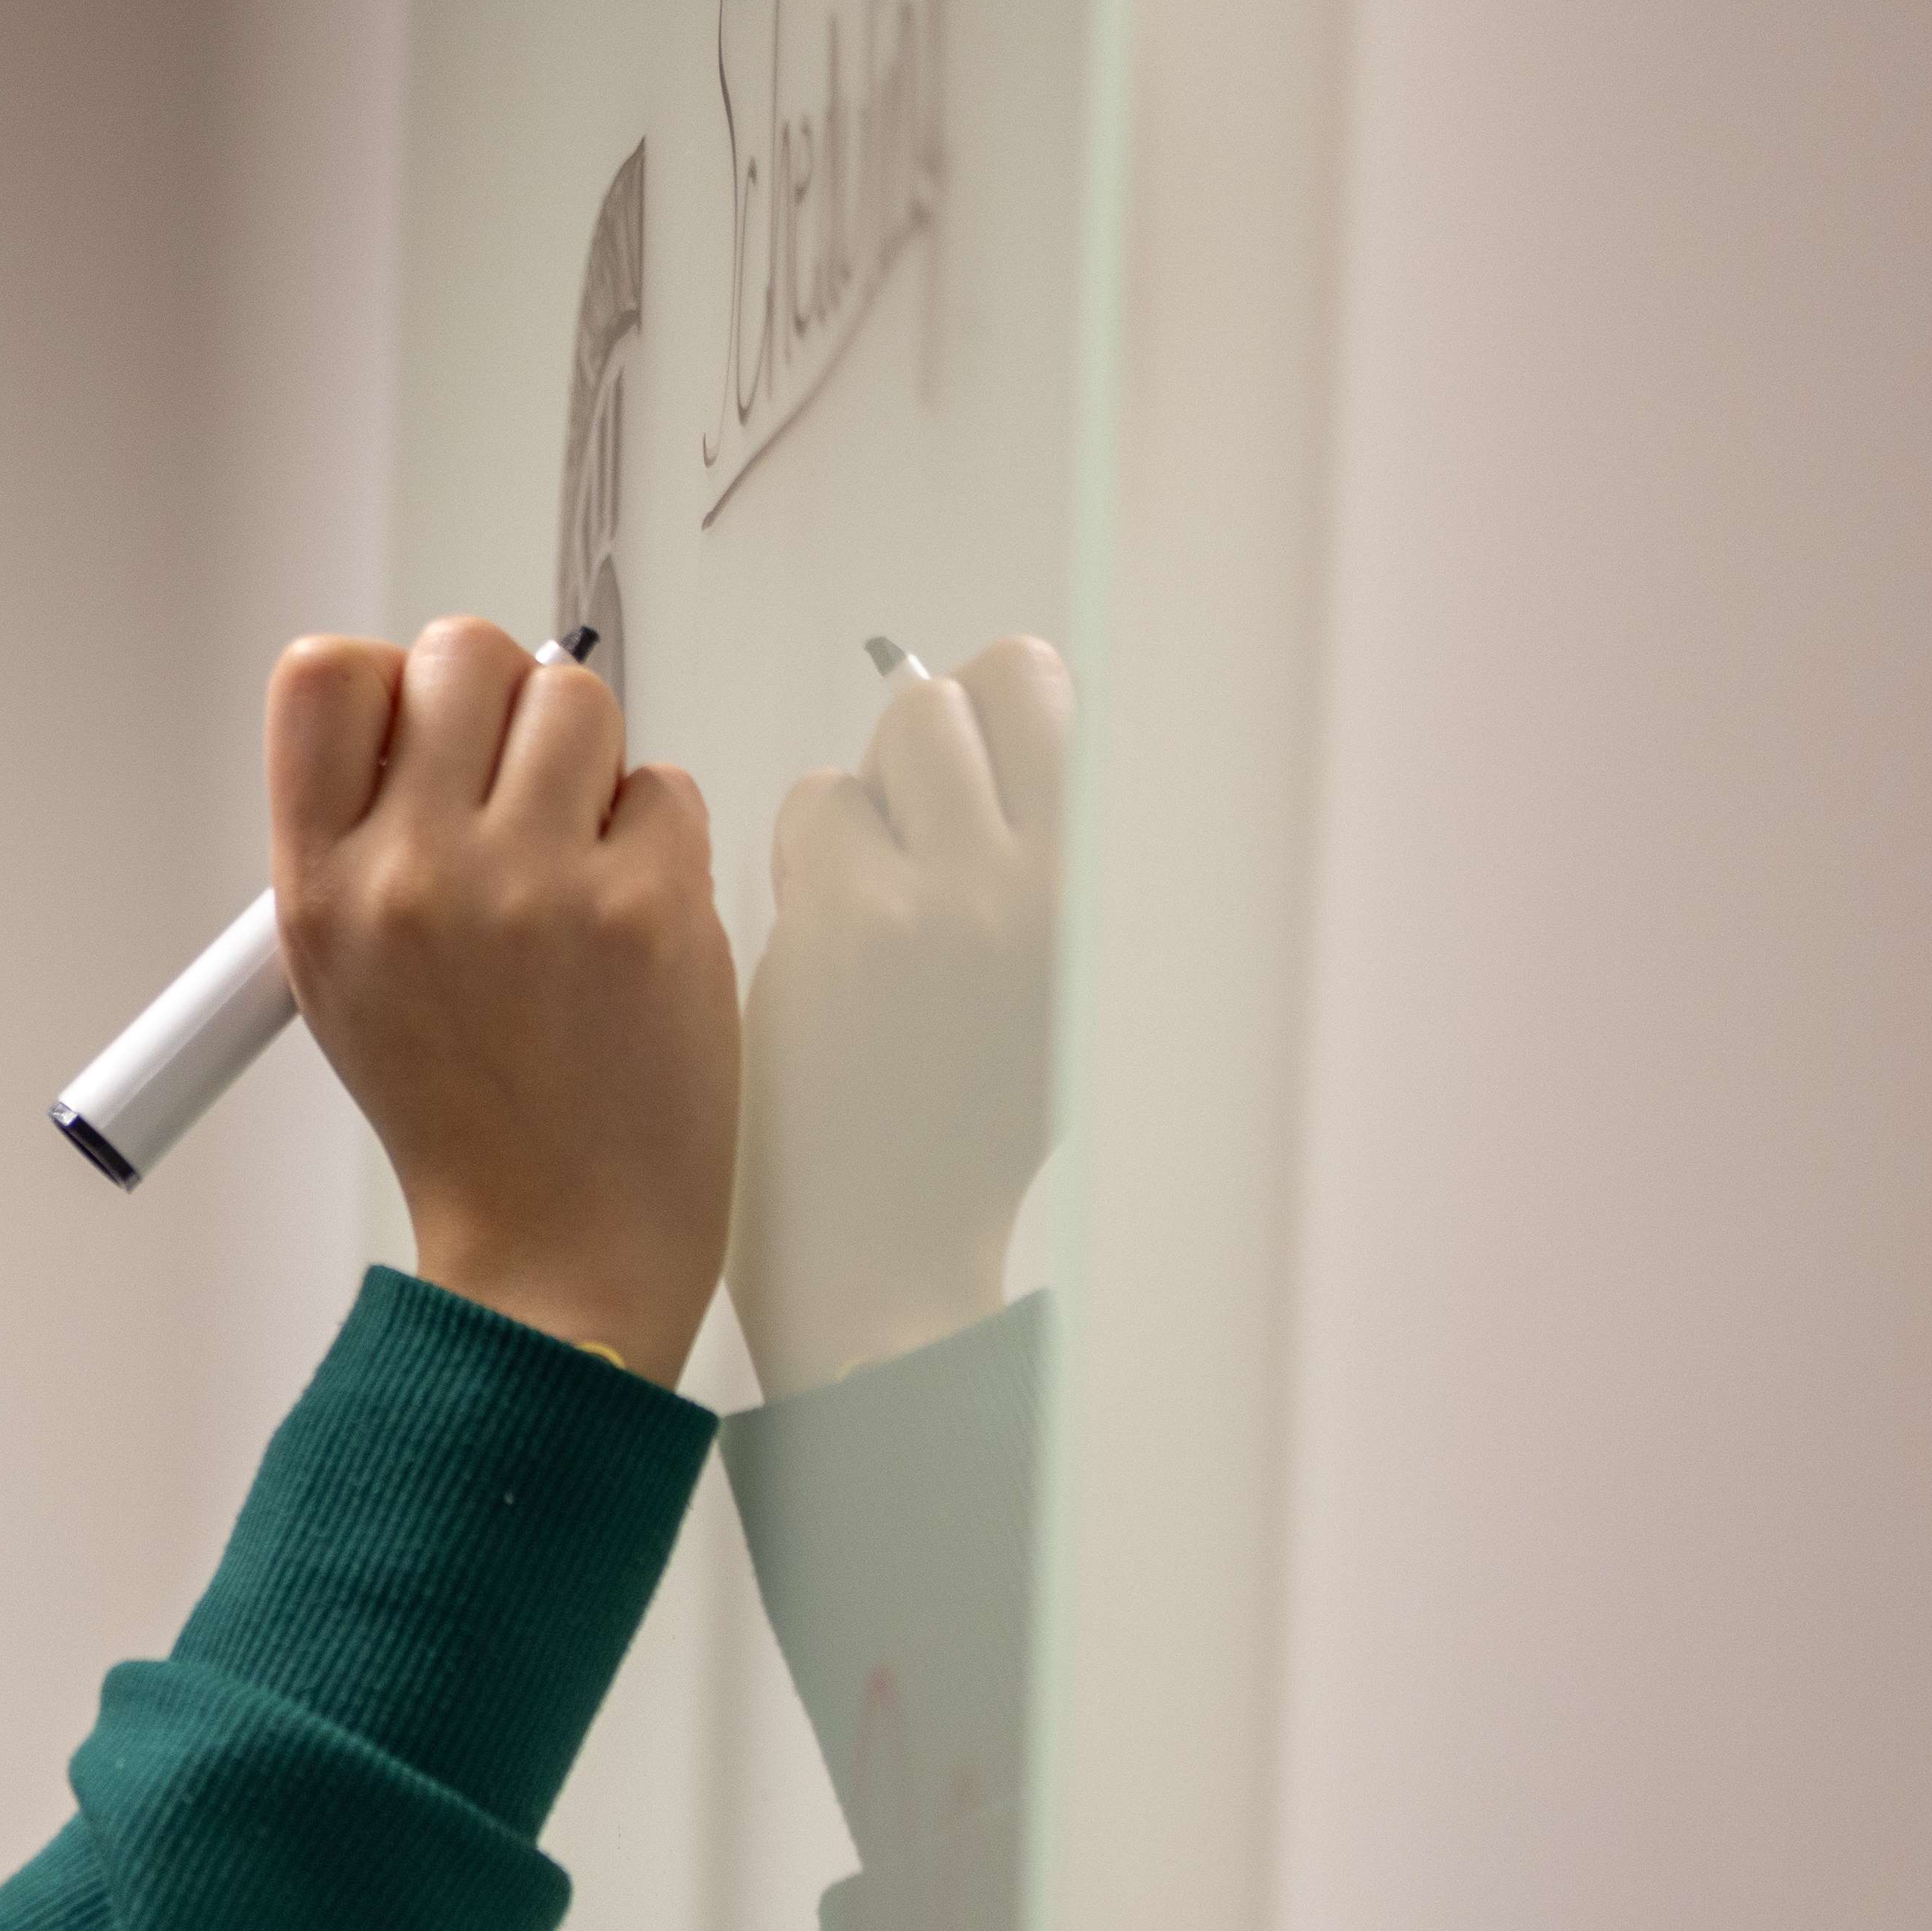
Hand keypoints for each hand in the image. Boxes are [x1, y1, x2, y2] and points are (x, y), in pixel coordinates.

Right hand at [267, 619, 738, 1381]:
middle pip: (461, 653)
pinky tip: (629, 922)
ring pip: (576, 698)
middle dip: (506, 702)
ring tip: (577, 862)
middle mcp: (410, 875)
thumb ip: (364, 839)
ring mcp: (530, 886)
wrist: (555, 1246)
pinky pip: (664, 786)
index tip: (428, 731)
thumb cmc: (462, 1115)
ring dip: (591, 764)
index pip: (324, 675)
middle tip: (521, 790)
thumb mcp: (343, 976)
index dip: (391, 680)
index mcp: (319, 890)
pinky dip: (657, 840)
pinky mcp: (644, 906)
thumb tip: (427, 710)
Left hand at [731, 638, 1071, 1391]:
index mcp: (1124, 888)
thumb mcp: (1074, 976)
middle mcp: (1068, 879)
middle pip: (984, 685)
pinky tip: (827, 941)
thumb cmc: (966, 1117)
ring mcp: (965, 893)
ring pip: (901, 730)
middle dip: (932, 743)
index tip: (978, 779)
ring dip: (871, 798)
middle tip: (916, 839)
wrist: (891, 1245)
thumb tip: (1002, 709)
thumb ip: (1056, 849)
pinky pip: (816, 803)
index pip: (1064, 694)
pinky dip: (807, 856)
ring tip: (876, 900)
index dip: (1002, 717)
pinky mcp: (860, 919)